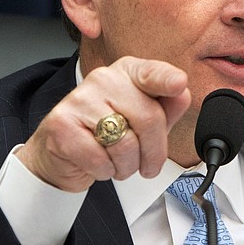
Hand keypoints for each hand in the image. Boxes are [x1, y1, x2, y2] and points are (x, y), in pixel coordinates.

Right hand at [16, 56, 190, 191]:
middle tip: (148, 166)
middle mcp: (104, 79)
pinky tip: (98, 164)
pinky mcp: (62, 125)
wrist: (62, 153)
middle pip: (148, 118)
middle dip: (154, 153)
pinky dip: (104, 172)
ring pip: (125, 144)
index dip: (166, 80)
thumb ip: (166, 108)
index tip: (178, 83)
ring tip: (118, 163)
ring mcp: (79, 99)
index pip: (152, 73)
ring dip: (127, 166)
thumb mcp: (143, 120)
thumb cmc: (108, 133)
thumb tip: (181, 94)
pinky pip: (99, 160)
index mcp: (128, 73)